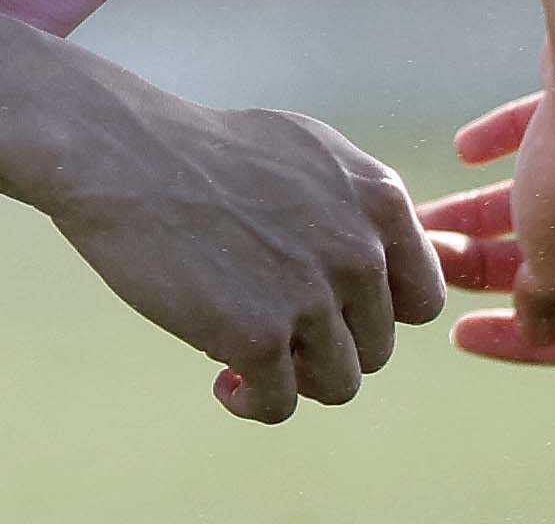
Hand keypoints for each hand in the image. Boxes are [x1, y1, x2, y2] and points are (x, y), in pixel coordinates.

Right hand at [38, 88, 443, 423]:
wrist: (116, 152)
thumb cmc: (203, 150)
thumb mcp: (309, 153)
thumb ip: (369, 207)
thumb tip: (438, 259)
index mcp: (379, 199)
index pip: (420, 297)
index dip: (370, 311)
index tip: (319, 303)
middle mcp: (359, 247)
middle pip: (377, 346)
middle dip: (325, 344)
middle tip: (267, 322)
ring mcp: (311, 293)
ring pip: (339, 382)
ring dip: (293, 377)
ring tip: (243, 352)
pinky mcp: (258, 335)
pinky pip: (280, 404)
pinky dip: (252, 402)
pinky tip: (222, 379)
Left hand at [420, 81, 554, 365]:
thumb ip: (543, 304)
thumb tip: (534, 326)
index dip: (524, 345)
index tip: (458, 333)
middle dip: (487, 267)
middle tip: (430, 256)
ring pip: (545, 208)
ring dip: (480, 213)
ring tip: (423, 211)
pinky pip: (547, 143)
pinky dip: (505, 148)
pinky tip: (464, 146)